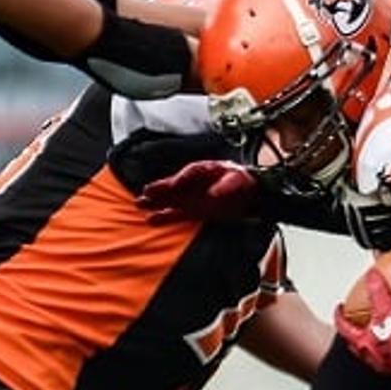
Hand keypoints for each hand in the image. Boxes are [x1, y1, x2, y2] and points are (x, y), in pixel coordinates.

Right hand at [137, 160, 263, 222]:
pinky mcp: (193, 211)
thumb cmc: (242, 181)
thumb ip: (225, 187)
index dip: (181, 179)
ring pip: (170, 199)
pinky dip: (165, 216)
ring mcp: (191, 197)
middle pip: (173, 185)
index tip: (173, 185)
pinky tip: (152, 219)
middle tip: (146, 192)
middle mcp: (193, 183)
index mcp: (204, 170)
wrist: (251, 194)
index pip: (189, 173)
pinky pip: (176, 214)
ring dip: (156, 202)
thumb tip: (213, 194)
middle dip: (160, 189)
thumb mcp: (237, 180)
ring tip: (140, 204)